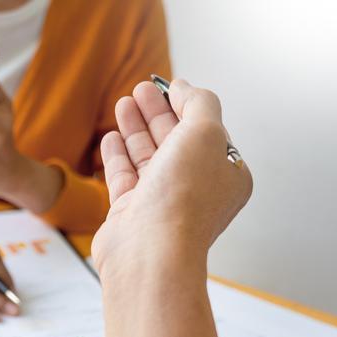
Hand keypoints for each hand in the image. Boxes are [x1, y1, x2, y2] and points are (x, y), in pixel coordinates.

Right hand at [92, 79, 252, 275]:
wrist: (150, 250)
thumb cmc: (183, 199)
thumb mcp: (205, 133)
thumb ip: (199, 103)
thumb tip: (184, 88)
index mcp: (226, 176)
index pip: (208, 132)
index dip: (189, 106)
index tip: (170, 85)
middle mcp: (196, 190)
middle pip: (176, 142)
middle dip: (159, 112)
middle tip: (142, 89)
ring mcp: (162, 202)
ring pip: (148, 157)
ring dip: (136, 127)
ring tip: (124, 102)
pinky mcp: (132, 212)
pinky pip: (125, 177)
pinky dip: (118, 154)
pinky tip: (111, 136)